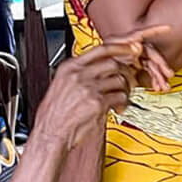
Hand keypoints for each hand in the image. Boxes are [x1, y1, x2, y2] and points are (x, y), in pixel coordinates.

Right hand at [32, 27, 171, 149]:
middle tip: (128, 80)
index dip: (120, 48)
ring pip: (119, 80)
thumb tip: (99, 69)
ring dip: (125, 89)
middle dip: (125, 72)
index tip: (131, 49)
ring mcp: (88, 88)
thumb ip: (78, 74)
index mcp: (69, 67)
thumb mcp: (61, 85)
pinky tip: (117, 108)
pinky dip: (123, 103)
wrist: (50, 133)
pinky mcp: (97, 103)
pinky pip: (119, 97)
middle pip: (113, 64)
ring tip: (121, 97)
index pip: (100, 49)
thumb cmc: (55, 114)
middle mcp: (79, 75)